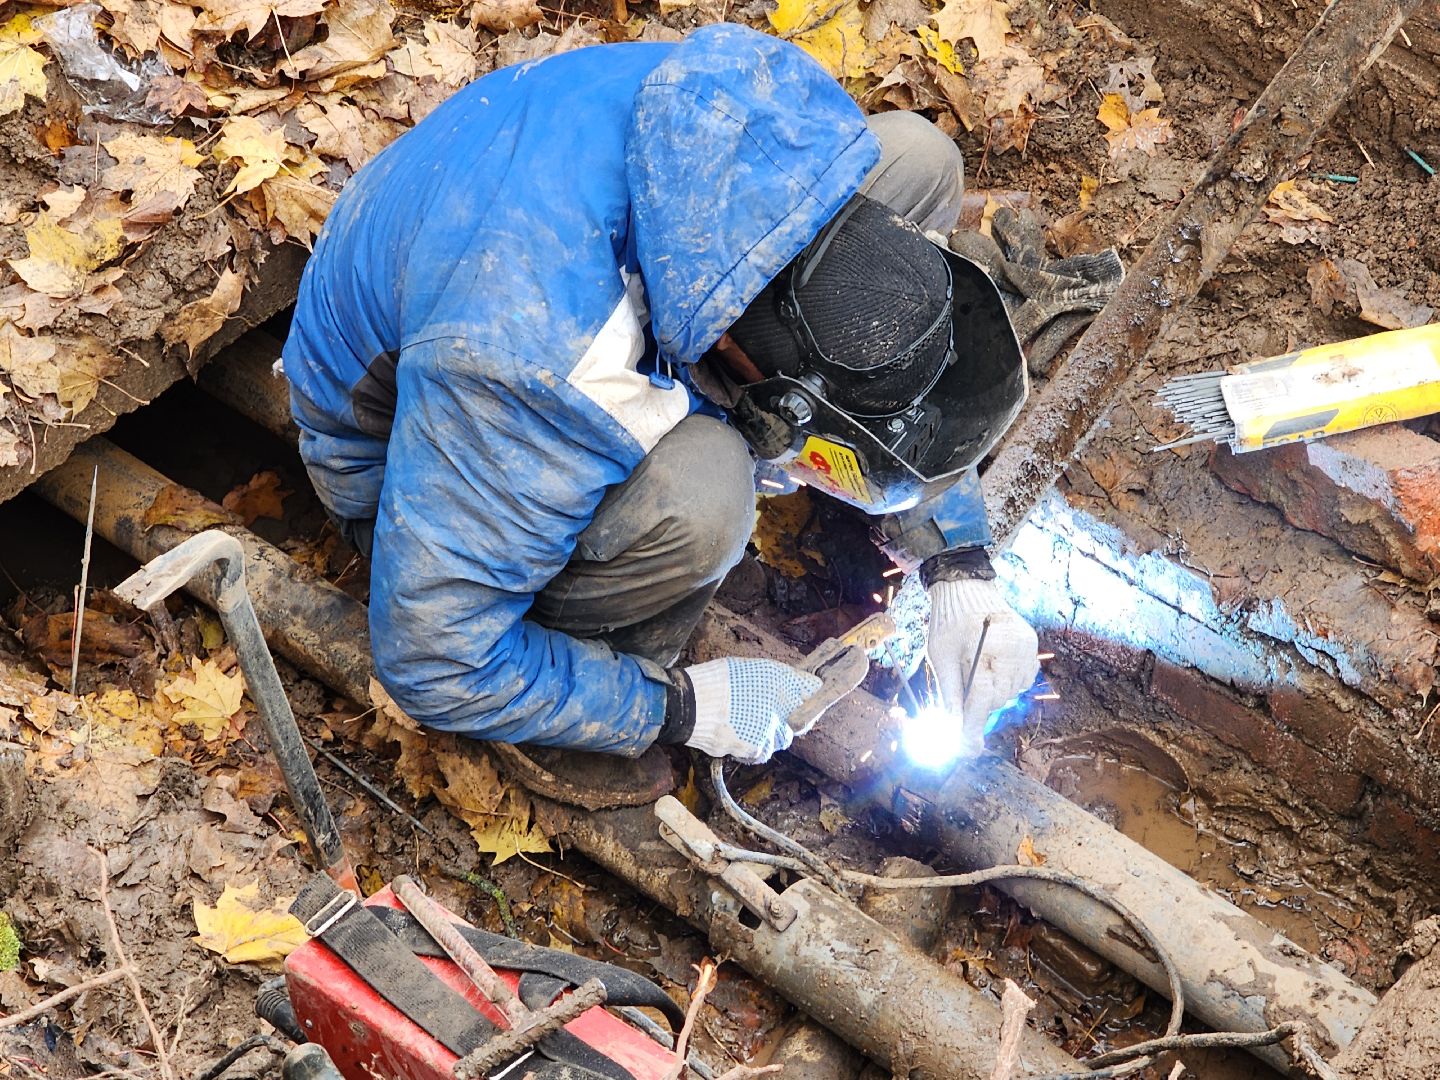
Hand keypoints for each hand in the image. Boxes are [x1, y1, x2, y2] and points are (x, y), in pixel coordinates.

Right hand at [682, 658, 821, 763]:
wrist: (690, 705)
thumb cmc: (713, 682)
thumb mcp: (746, 667)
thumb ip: (773, 676)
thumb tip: (794, 682)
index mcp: (778, 679)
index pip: (813, 688)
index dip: (812, 694)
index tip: (810, 698)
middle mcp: (779, 703)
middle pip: (800, 720)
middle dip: (788, 721)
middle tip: (768, 717)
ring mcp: (770, 726)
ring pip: (780, 740)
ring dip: (769, 736)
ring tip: (746, 726)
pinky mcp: (757, 746)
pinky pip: (763, 752)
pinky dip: (754, 749)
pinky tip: (740, 737)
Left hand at [926, 578, 1037, 752]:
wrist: (967, 589)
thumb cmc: (948, 623)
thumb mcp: (941, 659)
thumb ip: (949, 696)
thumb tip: (951, 732)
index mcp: (986, 649)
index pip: (981, 699)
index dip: (972, 727)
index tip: (965, 749)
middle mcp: (1013, 649)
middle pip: (996, 699)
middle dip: (976, 704)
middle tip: (960, 691)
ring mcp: (1026, 648)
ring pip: (1009, 693)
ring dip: (990, 693)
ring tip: (975, 670)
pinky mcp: (1032, 647)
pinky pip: (1020, 681)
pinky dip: (1004, 683)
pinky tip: (991, 667)